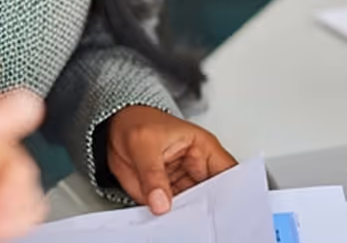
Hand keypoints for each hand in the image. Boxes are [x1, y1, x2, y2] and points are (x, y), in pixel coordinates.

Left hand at [106, 105, 236, 214]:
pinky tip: (168, 223)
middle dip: (209, 210)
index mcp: (202, 147)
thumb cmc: (137, 123)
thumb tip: (161, 203)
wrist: (115, 130)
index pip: (227, 171)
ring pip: (194, 207)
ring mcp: (182, 182)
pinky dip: (171, 220)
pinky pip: (174, 212)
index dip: (231, 190)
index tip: (224, 208)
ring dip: (189, 217)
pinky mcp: (167, 194)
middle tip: (198, 221)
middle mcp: (197, 166)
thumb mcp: (143, 145)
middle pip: (213, 194)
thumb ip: (152, 176)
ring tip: (181, 223)